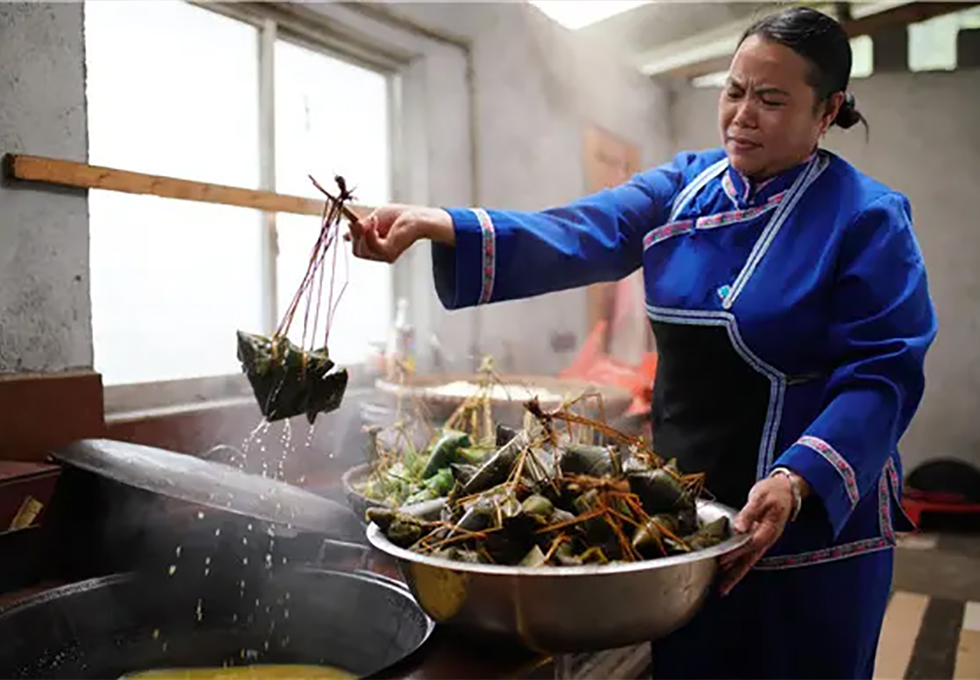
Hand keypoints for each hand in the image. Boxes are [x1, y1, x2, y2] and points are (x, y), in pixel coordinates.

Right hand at [345, 205, 453, 262]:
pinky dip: (369, 231)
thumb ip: (360, 228)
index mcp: (377, 249)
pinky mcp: (389, 253)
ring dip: (362, 231)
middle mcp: (381, 255)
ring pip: (361, 250)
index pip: (357, 249)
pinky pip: (371, 245)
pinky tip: (374, 220)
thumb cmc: (398, 217)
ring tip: (371, 218)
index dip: (352, 237)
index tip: (351, 223)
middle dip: (355, 235)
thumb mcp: (373, 220)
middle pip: (357, 251)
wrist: (417, 217)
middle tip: (357, 221)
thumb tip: (344, 236)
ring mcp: (385, 256)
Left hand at [717, 474, 801, 594]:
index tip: (722, 559)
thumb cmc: (774, 491)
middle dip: (736, 576)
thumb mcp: (761, 497)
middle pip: (750, 561)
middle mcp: (766, 539)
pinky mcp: (759, 538)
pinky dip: (738, 564)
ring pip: (748, 561)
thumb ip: (750, 512)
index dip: (736, 552)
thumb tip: (739, 527)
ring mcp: (763, 541)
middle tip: (722, 589)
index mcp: (769, 530)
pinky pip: (747, 555)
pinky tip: (728, 570)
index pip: (749, 544)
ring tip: (723, 587)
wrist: (786, 490)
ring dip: (736, 574)